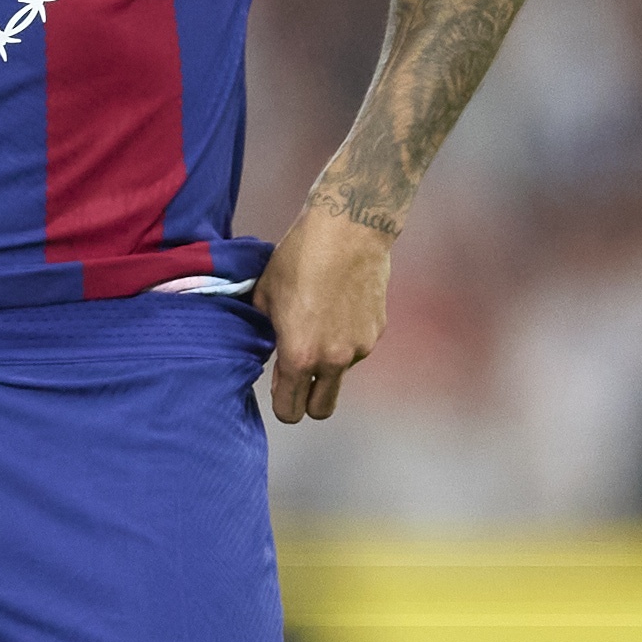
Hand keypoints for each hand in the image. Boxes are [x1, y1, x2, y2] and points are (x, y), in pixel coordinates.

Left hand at [255, 205, 393, 422]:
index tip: (279, 392)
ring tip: (320, 323)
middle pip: (321, 410)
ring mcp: (359, 349)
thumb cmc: (299, 258)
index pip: (289, 410)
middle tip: (299, 378)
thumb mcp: (265, 295)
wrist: (347, 231)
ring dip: (328, 364)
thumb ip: (265, 331)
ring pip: (340, 375)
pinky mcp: (376, 332)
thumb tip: (268, 346)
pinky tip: (338, 308)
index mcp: (299, 355)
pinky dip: (346, 340)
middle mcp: (332, 361)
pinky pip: (356, 349)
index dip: (281, 405)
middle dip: (308, 401)